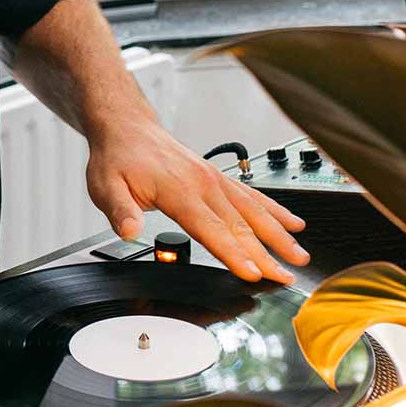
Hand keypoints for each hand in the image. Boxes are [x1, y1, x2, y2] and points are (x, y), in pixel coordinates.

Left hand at [85, 121, 309, 282]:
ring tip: (300, 256)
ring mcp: (213, 178)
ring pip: (253, 210)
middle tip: (287, 278)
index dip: (233, 253)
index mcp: (177, 189)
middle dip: (266, 254)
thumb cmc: (117, 158)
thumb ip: (120, 211)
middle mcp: (202, 183)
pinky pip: (252, 195)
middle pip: (239, 225)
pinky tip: (294, 224)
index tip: (253, 273)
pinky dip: (275, 210)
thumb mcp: (105, 186)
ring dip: (278, 234)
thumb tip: (128, 231)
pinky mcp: (218, 176)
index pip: (210, 228)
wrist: (126, 128)